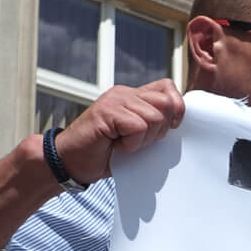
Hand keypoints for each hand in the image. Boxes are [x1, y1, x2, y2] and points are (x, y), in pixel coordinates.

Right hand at [51, 81, 185, 183]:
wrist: (70, 162)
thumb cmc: (104, 153)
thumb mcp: (137, 138)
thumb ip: (155, 126)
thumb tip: (180, 126)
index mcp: (134, 96)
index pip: (168, 88)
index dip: (176, 110)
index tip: (167, 130)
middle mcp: (125, 93)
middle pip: (167, 103)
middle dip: (160, 129)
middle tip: (139, 141)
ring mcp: (115, 100)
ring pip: (154, 117)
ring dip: (144, 139)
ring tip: (125, 144)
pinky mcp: (106, 112)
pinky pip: (137, 127)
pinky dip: (131, 144)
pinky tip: (116, 146)